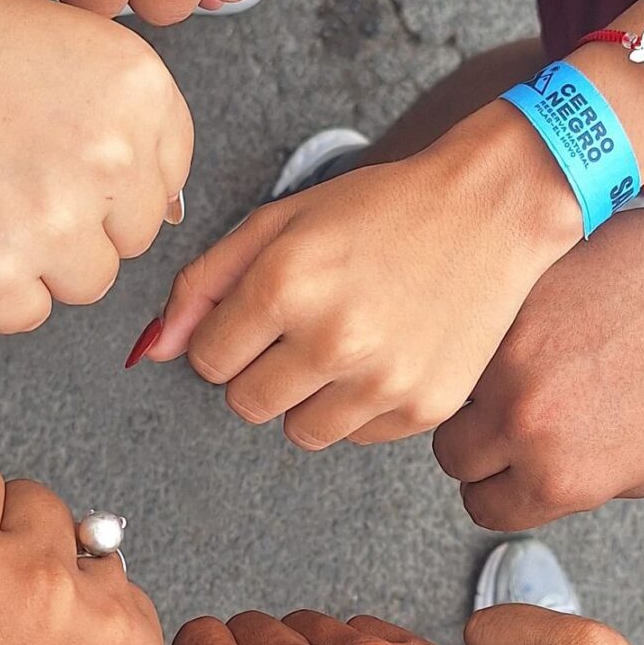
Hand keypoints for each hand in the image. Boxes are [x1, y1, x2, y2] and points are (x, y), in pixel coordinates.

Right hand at [0, 0, 191, 331]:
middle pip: (133, 238)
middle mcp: (110, 160)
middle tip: (16, 176)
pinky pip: (25, 314)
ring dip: (44, 259)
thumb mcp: (66, 46)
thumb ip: (123, 122)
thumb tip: (162, 209)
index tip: (67, 160)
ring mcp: (52, 224)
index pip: (169, 180)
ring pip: (86, 282)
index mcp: (138, 93)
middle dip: (85, 219)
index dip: (117, 179)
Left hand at [145, 108, 579, 447]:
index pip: (207, 360)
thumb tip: (153, 350)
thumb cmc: (382, 207)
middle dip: (259, 370)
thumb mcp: (281, 222)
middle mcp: (331, 338)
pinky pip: (355, 436)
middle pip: (245, 403)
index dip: (226, 337)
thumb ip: (205, 283)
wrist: (490, 209)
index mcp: (284, 284)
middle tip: (302, 327)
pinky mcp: (421, 408)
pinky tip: (385, 352)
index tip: (259, 316)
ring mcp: (380, 380)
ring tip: (343, 342)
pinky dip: (359, 405)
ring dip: (306, 396)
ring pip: (298, 431)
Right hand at [434, 204, 643, 525]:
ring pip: (453, 390)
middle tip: (514, 412)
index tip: (510, 465)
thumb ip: (578, 486)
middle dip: (480, 440)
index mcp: (560, 479)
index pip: (484, 507)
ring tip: (522, 365)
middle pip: (453, 454)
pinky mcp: (510, 302)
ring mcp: (510, 360)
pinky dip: (490, 331)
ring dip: (477, 384)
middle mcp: (525, 425)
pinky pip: (474, 332)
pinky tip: (531, 323)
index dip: (498, 486)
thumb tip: (533, 482)